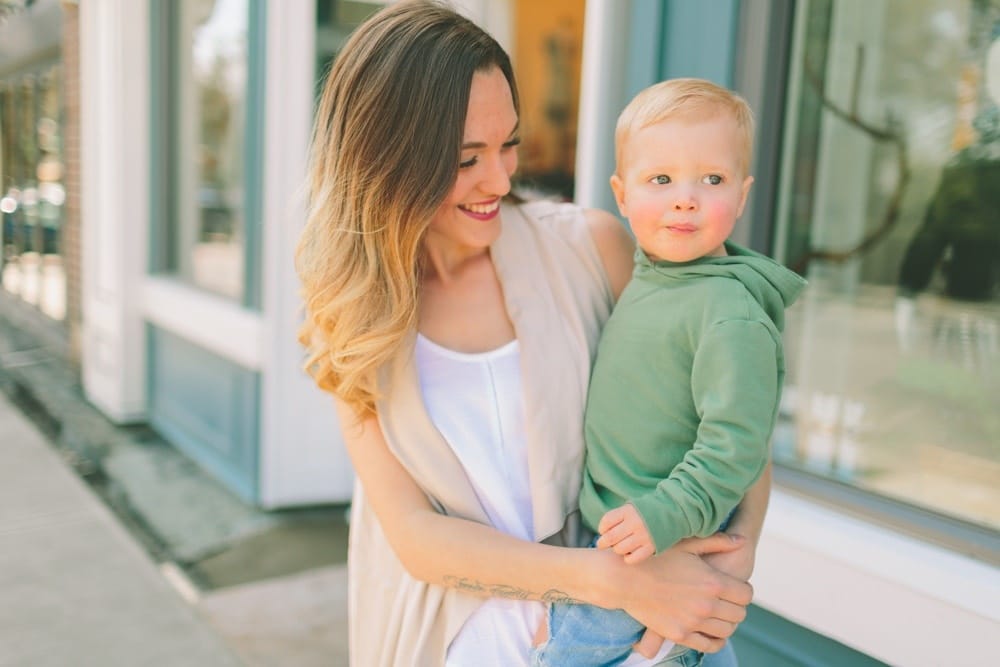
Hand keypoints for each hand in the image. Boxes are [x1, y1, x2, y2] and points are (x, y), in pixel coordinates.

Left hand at [596, 503, 654, 563]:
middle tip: (603, 544)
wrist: (670, 512)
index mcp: (628, 511)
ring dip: (616, 549)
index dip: (601, 529)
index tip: (603, 531)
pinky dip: (627, 558)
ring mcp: (643, 536)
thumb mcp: (630, 508)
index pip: (606, 522)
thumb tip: (602, 534)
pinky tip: (629, 554)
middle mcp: (635, 523)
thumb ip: (617, 518)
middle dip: (602, 543)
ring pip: (619, 549)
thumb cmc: (645, 512)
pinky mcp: (651, 547)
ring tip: (620, 546)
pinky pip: (632, 559)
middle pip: (610, 538)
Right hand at [606, 532, 752, 653]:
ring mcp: (693, 622)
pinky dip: (716, 640)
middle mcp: (706, 605)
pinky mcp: (679, 635)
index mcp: (712, 582)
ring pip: (727, 630)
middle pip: (740, 614)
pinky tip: (711, 630)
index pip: (746, 594)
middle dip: (736, 606)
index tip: (735, 588)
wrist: (624, 578)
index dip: (743, 590)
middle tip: (726, 600)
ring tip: (718, 614)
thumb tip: (742, 541)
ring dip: (727, 622)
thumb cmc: (656, 557)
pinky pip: (710, 645)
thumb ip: (717, 542)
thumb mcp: (687, 545)